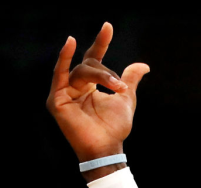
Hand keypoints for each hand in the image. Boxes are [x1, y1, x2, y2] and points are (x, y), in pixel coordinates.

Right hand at [45, 22, 149, 162]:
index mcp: (89, 85)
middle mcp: (75, 86)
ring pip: (80, 72)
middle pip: (89, 67)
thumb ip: (129, 80)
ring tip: (114, 87)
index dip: (101, 43)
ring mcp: (64, 92)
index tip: (108, 26)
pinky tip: (69, 43)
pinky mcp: (56, 100)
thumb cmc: (115, 127)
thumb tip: (143, 65)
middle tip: (119, 86)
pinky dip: (63, 59)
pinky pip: (59, 75)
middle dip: (106, 74)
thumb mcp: (125, 99)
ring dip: (99, 77)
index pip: (94, 58)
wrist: (107, 147)